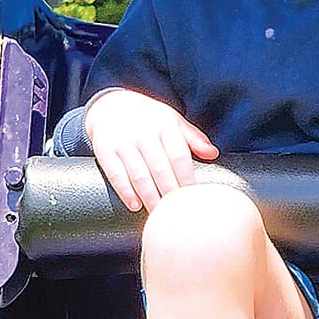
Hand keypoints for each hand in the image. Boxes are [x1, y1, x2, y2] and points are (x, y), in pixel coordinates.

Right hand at [84, 88, 218, 212]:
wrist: (111, 105)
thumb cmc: (149, 118)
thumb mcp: (172, 120)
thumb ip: (193, 137)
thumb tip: (213, 153)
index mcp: (164, 125)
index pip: (179, 155)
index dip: (186, 177)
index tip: (193, 195)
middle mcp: (143, 133)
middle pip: (160, 168)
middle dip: (170, 192)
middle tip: (178, 211)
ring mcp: (123, 142)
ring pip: (139, 174)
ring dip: (150, 196)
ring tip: (159, 213)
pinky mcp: (105, 150)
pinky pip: (116, 174)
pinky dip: (125, 192)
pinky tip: (135, 205)